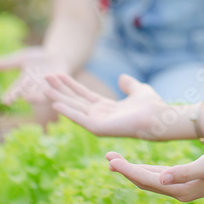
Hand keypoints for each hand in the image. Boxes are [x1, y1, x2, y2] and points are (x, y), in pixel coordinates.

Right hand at [0, 47, 68, 105]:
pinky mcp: (62, 81)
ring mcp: (50, 86)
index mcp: (25, 84)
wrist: (56, 55)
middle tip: (26, 98)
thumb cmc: (37, 59)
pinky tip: (54, 80)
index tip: (5, 100)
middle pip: (31, 94)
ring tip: (38, 96)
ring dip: (43, 94)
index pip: (16, 91)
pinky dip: (57, 83)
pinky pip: (60, 85)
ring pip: (46, 93)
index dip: (11, 96)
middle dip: (29, 96)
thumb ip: (7, 63)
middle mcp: (37, 88)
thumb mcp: (21, 59)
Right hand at [44, 73, 168, 139]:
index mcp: (107, 108)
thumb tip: (122, 77)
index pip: (84, 95)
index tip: (58, 74)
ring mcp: (98, 123)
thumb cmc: (152, 107)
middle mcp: (100, 116)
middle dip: (60, 89)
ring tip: (45, 89)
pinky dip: (67, 111)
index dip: (71, 85)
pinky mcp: (99, 128)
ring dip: (59, 99)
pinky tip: (55, 104)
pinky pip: (79, 119)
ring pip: (74, 109)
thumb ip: (129, 84)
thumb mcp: (138, 90)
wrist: (159, 117)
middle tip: (45, 78)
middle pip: (75, 100)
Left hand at [105, 147, 203, 201]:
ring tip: (116, 161)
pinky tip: (141, 167)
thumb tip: (162, 179)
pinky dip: (147, 171)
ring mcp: (182, 187)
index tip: (111, 160)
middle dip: (124, 170)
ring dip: (133, 170)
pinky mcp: (187, 180)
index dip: (127, 170)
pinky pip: (160, 177)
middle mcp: (178, 191)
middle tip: (107, 157)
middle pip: (144, 181)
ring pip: (150, 180)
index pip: (146, 180)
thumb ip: (184, 172)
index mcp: (180, 189)